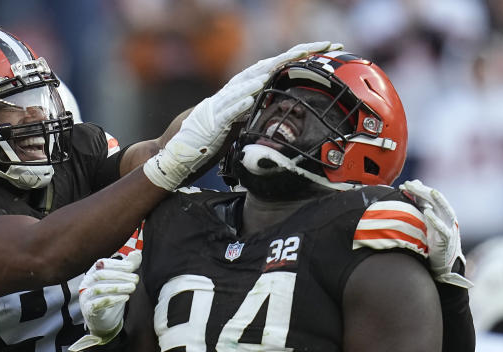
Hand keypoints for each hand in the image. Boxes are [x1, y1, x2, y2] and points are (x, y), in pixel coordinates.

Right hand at [70, 250, 141, 351]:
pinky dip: (113, 300)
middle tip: (135, 280)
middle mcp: (86, 282)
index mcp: (93, 272)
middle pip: (100, 275)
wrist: (102, 319)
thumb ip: (128, 266)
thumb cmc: (110, 296)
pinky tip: (125, 298)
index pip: (102, 263)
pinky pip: (97, 303)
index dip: (117, 264)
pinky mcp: (88, 309)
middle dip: (119, 276)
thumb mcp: (120, 280)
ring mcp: (85, 296)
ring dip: (118, 287)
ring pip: (98, 289)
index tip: (132, 267)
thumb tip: (137, 253)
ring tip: (132, 288)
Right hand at [144, 41, 341, 190]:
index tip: (327, 50)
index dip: (299, 58)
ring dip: (267, 73)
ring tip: (288, 62)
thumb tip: (281, 112)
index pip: (274, 70)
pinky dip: (238, 103)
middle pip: (267, 68)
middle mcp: (232, 93)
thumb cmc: (208, 143)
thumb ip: (256, 115)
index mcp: (241, 93)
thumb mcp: (240, 126)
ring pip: (246, 84)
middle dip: (295, 55)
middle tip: (323, 45)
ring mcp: (220, 106)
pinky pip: (226, 112)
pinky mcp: (210, 124)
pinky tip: (252, 96)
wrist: (176, 155)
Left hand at [400, 179, 472, 288]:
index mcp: (441, 215)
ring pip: (444, 210)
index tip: (406, 183)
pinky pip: (442, 228)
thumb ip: (419, 214)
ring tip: (427, 191)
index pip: (430, 198)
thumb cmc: (433, 246)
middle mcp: (446, 218)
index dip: (419, 189)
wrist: (444, 267)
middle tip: (409, 184)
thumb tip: (407, 200)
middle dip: (423, 191)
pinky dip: (435, 220)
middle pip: (436, 200)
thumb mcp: (425, 228)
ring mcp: (449, 228)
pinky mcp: (447, 240)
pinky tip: (428, 212)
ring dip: (435, 200)